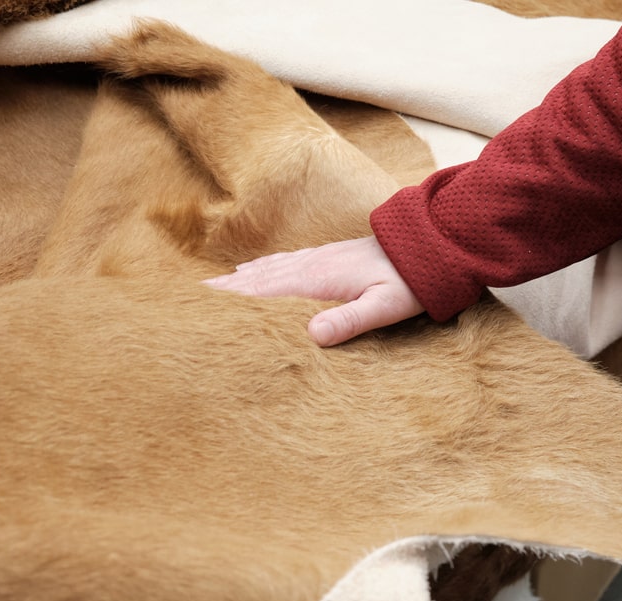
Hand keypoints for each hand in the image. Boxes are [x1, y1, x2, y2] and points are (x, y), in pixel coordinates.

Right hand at [203, 236, 424, 345]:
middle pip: (259, 280)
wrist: (430, 244)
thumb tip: (313, 334)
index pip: (266, 293)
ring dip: (240, 279)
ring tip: (213, 287)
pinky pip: (285, 262)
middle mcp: (312, 265)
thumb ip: (350, 321)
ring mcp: (318, 258)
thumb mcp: (384, 307)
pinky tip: (254, 270)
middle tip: (191, 299)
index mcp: (318, 280)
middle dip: (226, 290)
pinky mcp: (328, 256)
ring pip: (268, 270)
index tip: (200, 306)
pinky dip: (262, 268)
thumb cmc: (411, 281)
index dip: (233, 300)